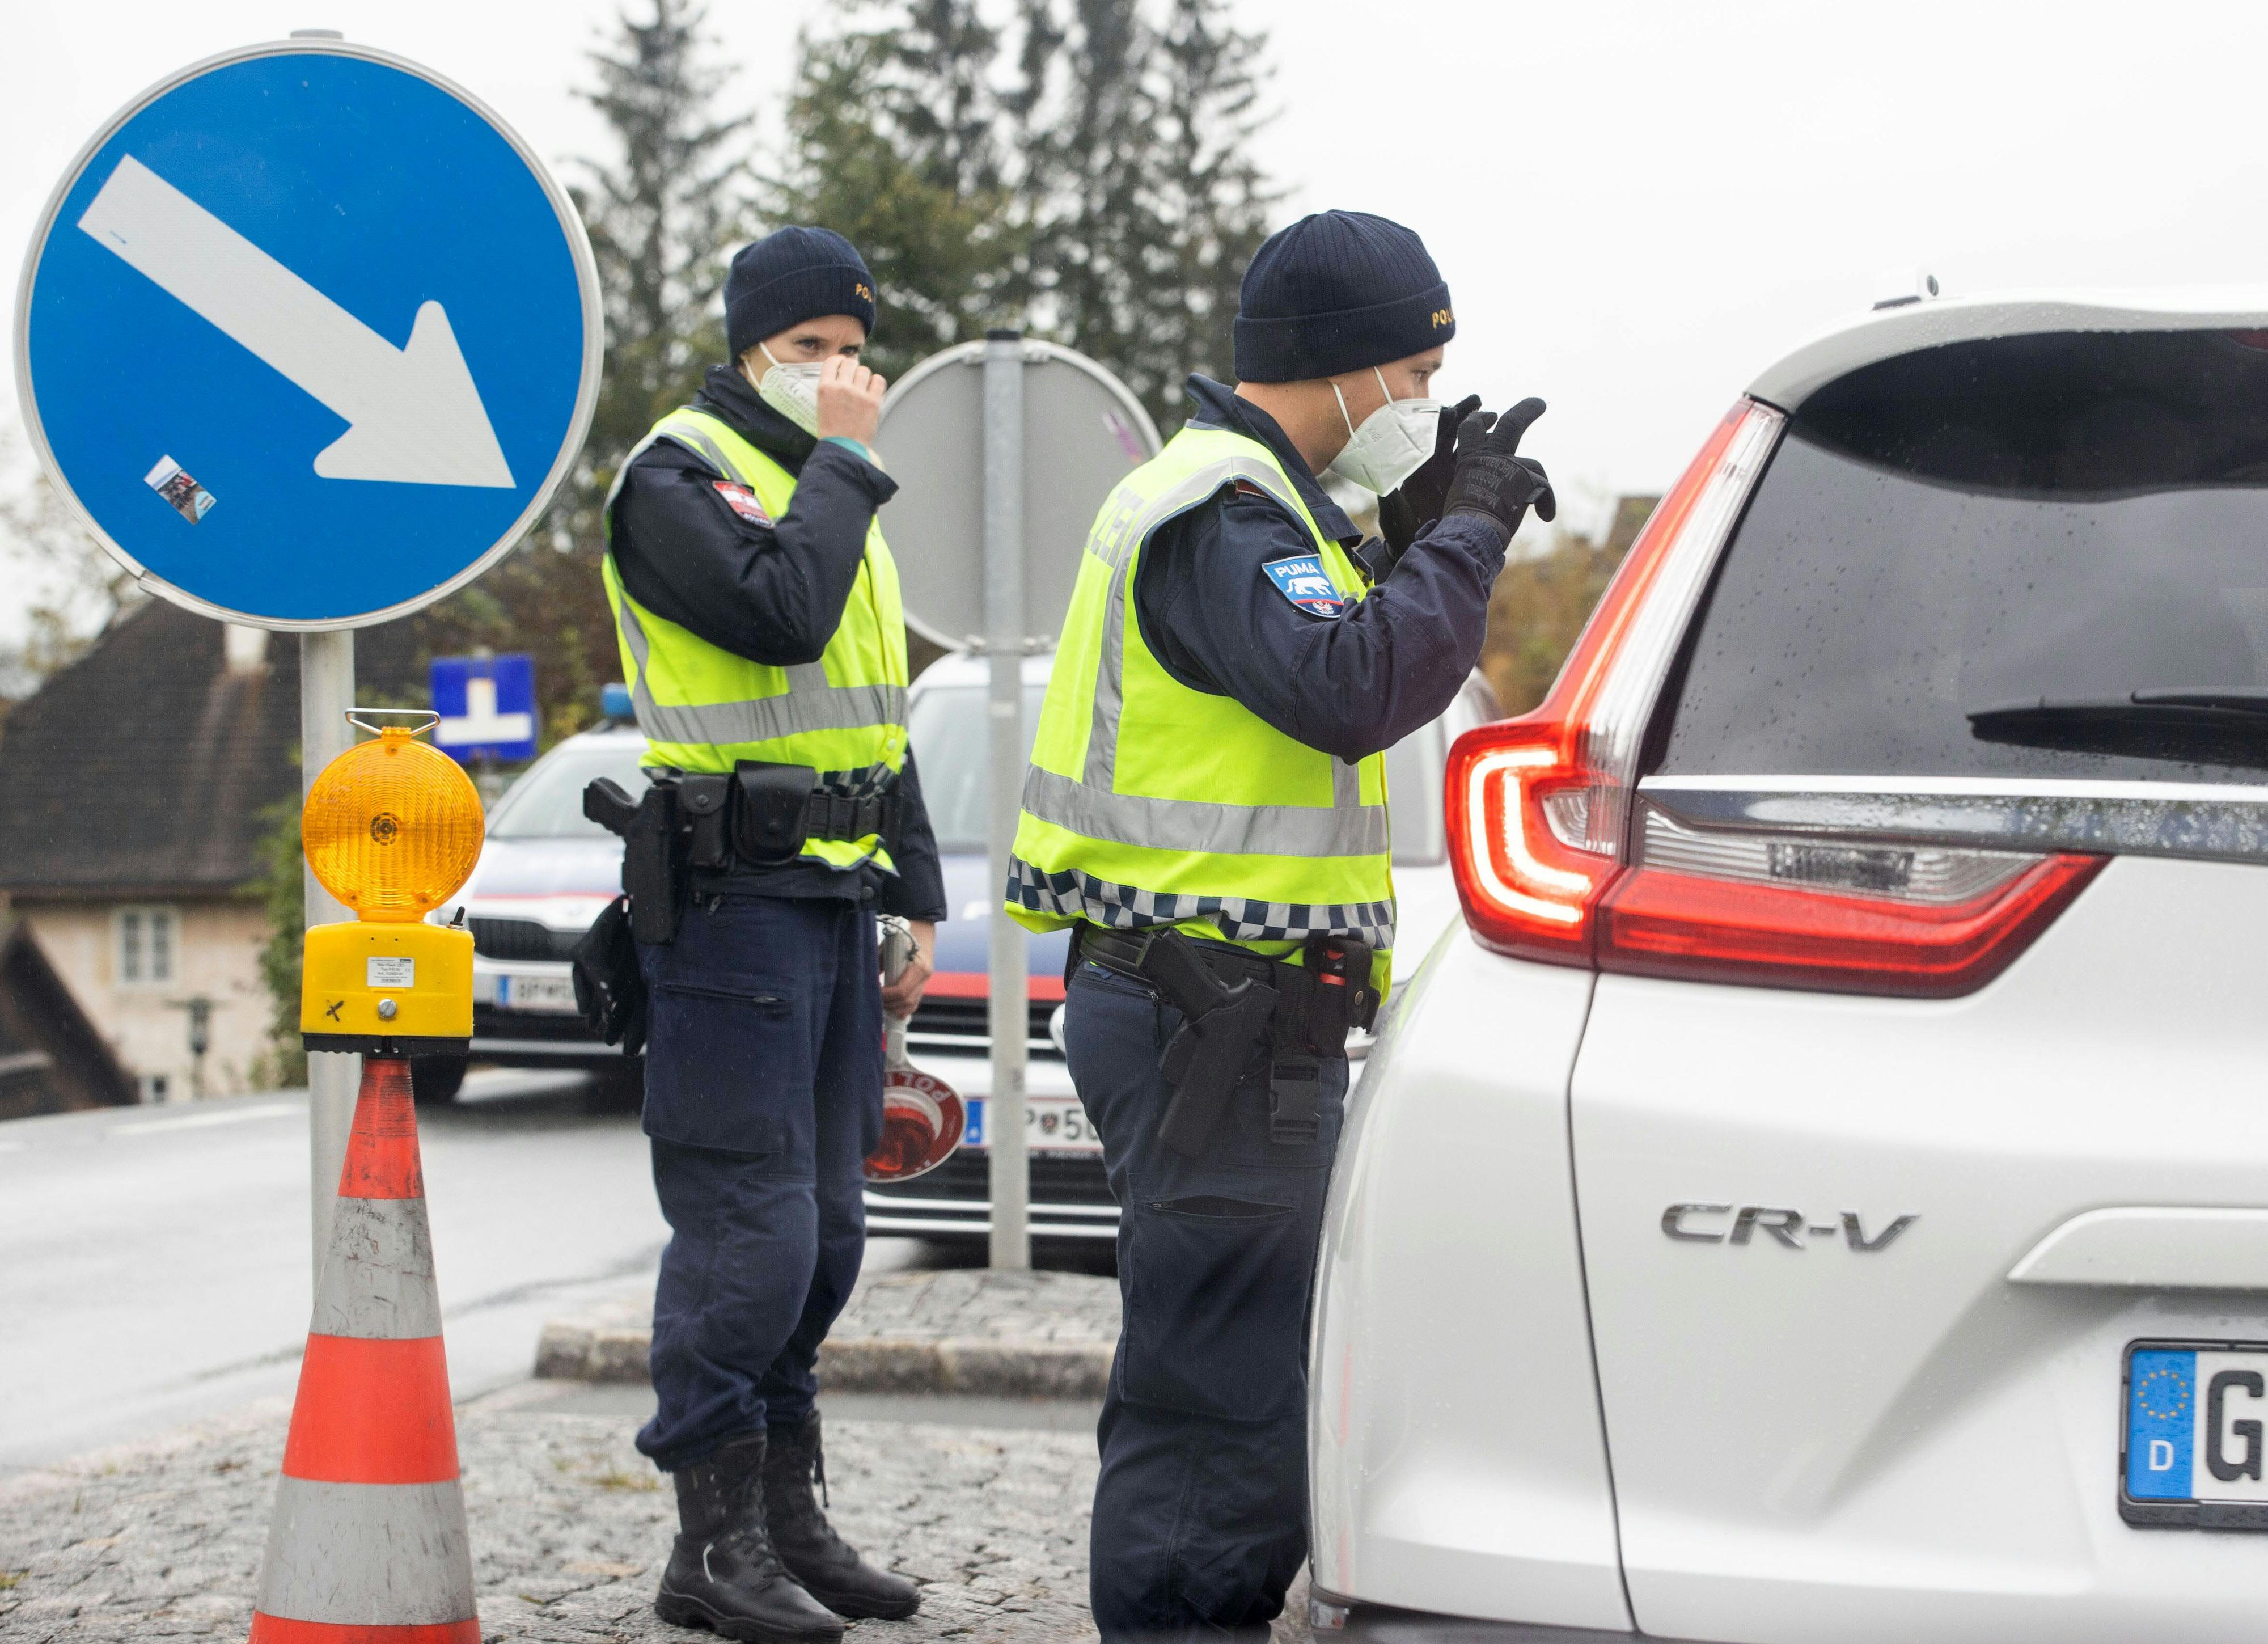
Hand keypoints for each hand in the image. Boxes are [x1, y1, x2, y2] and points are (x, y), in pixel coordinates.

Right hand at [816, 354, 886, 444]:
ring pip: (864, 370)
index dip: (840, 361)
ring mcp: (858, 394)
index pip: (833, 361)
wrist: (842, 449)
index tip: (843, 364)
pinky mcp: (873, 401)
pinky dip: (877, 383)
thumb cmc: (832, 431)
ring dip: (864, 377)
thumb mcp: (822, 405)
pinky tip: (873, 389)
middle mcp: (841, 387)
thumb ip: (831, 388)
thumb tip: (843, 374)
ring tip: (863, 387)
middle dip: (853, 368)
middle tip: (854, 377)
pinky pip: (879, 380)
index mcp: (825, 387)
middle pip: (850, 363)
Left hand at [881, 920, 933, 1014]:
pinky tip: (895, 1012)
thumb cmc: (903, 936)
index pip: (901, 990)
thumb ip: (878, 961)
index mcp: (919, 966)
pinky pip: (915, 1002)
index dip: (886, 995)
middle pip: (906, 1001)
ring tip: (882, 1005)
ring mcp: (926, 981)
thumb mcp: (889, 945)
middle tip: (875, 1000)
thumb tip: (866, 977)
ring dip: (895, 1008)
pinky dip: (904, 1009)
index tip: (874, 992)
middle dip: (889, 1004)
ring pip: (911, 1004)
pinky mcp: (923, 984)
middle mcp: (925, 976)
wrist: (921, 930)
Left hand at [1378, 393, 1481, 553]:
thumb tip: (1388, 486)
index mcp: (1417, 467)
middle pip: (1451, 432)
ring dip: (1480, 426)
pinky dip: (1490, 449)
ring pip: (1469, 443)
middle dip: (1464, 415)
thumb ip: (1391, 499)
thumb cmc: (1401, 533)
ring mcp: (1455, 473)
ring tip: (1491, 416)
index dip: (1437, 421)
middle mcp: (1436, 466)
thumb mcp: (1394, 514)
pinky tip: (1500, 442)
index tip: (1448, 410)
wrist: (1421, 550)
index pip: (1428, 436)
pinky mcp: (1470, 484)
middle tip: (1477, 402)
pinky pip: (1481, 461)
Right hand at [1442, 397, 1555, 540]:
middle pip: (1511, 423)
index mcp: (1468, 460)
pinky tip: (1545, 516)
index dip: (1480, 420)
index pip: (1471, 430)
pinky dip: (1546, 503)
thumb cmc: (1461, 523)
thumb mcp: (1461, 495)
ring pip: (1533, 464)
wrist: (1471, 532)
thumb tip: (1488, 493)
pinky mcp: (1526, 478)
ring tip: (1544, 508)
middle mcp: (1489, 457)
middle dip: (1527, 410)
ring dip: (1539, 480)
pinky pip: (1544, 487)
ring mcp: (1508, 465)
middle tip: (1539, 403)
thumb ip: (1474, 484)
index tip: (1490, 415)